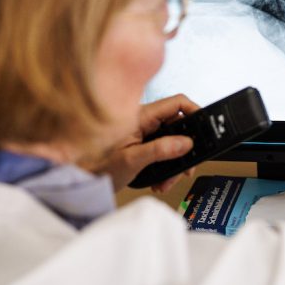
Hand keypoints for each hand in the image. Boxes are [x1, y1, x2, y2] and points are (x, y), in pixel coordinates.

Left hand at [82, 94, 199, 192]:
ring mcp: (142, 133)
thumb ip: (160, 150)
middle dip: (185, 149)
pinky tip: (159, 180)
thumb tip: (186, 143)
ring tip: (167, 181)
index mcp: (141, 116)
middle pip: (178, 126)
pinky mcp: (141, 145)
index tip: (205, 127)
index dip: (195, 111)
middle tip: (186, 167)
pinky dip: (165, 167)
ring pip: (171, 141)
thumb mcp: (132, 160)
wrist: (79, 180)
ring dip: (174, 162)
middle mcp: (143, 121)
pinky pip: (162, 151)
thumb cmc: (95, 167)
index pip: (176, 103)